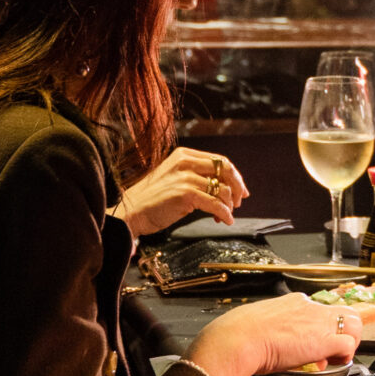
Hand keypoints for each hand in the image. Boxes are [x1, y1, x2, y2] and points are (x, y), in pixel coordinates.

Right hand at [119, 146, 246, 237]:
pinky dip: (225, 213)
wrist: (132, 211)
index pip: (220, 161)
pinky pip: (215, 204)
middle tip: (239, 202)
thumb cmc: (153, 199)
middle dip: (237, 187)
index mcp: (184, 155)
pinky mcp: (185, 194)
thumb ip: (195, 176)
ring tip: (225, 215)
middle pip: (226, 170)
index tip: (241, 190)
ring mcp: (185, 178)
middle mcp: (185, 162)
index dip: (235, 176)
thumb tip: (223, 187)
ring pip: (222, 189)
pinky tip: (225, 220)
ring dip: (229, 205)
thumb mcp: (174, 177)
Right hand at [185, 294, 356, 375]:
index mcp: (295, 302)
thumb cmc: (241, 334)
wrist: (239, 338)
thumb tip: (279, 342)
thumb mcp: (261, 322)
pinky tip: (331, 363)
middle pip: (345, 312)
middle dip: (344, 331)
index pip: (321, 310)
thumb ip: (276, 328)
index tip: (314, 341)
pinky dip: (344, 355)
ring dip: (349, 341)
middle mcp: (310, 307)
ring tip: (336, 356)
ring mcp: (319, 322)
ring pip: (353, 324)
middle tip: (333, 349)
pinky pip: (348, 345)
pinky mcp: (324, 341)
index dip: (323, 327)